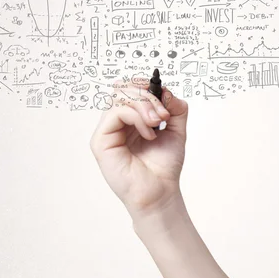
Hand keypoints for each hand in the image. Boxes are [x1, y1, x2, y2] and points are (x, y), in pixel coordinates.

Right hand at [90, 78, 188, 220]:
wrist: (161, 191)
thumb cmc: (164, 166)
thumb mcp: (177, 129)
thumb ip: (175, 108)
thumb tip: (166, 91)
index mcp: (131, 119)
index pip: (129, 89)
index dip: (145, 85)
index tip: (164, 95)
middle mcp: (117, 123)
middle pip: (122, 89)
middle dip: (147, 95)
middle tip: (164, 114)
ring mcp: (107, 131)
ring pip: (119, 98)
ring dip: (144, 105)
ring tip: (158, 123)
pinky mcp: (101, 141)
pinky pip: (116, 113)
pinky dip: (136, 117)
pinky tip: (149, 134)